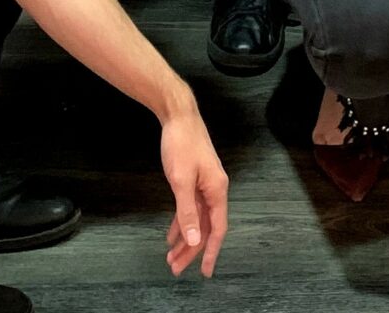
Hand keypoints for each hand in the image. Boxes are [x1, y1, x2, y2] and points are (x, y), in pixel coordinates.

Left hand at [155, 93, 228, 276]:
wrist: (179, 116)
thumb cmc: (181, 144)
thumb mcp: (181, 180)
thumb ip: (187, 211)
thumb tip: (193, 240)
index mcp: (217, 190)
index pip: (217, 229)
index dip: (211, 251)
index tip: (205, 271)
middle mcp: (215, 190)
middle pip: (205, 227)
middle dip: (191, 250)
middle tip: (176, 268)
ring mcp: (205, 185)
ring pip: (197, 220)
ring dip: (185, 239)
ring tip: (171, 258)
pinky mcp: (195, 180)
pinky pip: (190, 208)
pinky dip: (181, 222)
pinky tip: (171, 235)